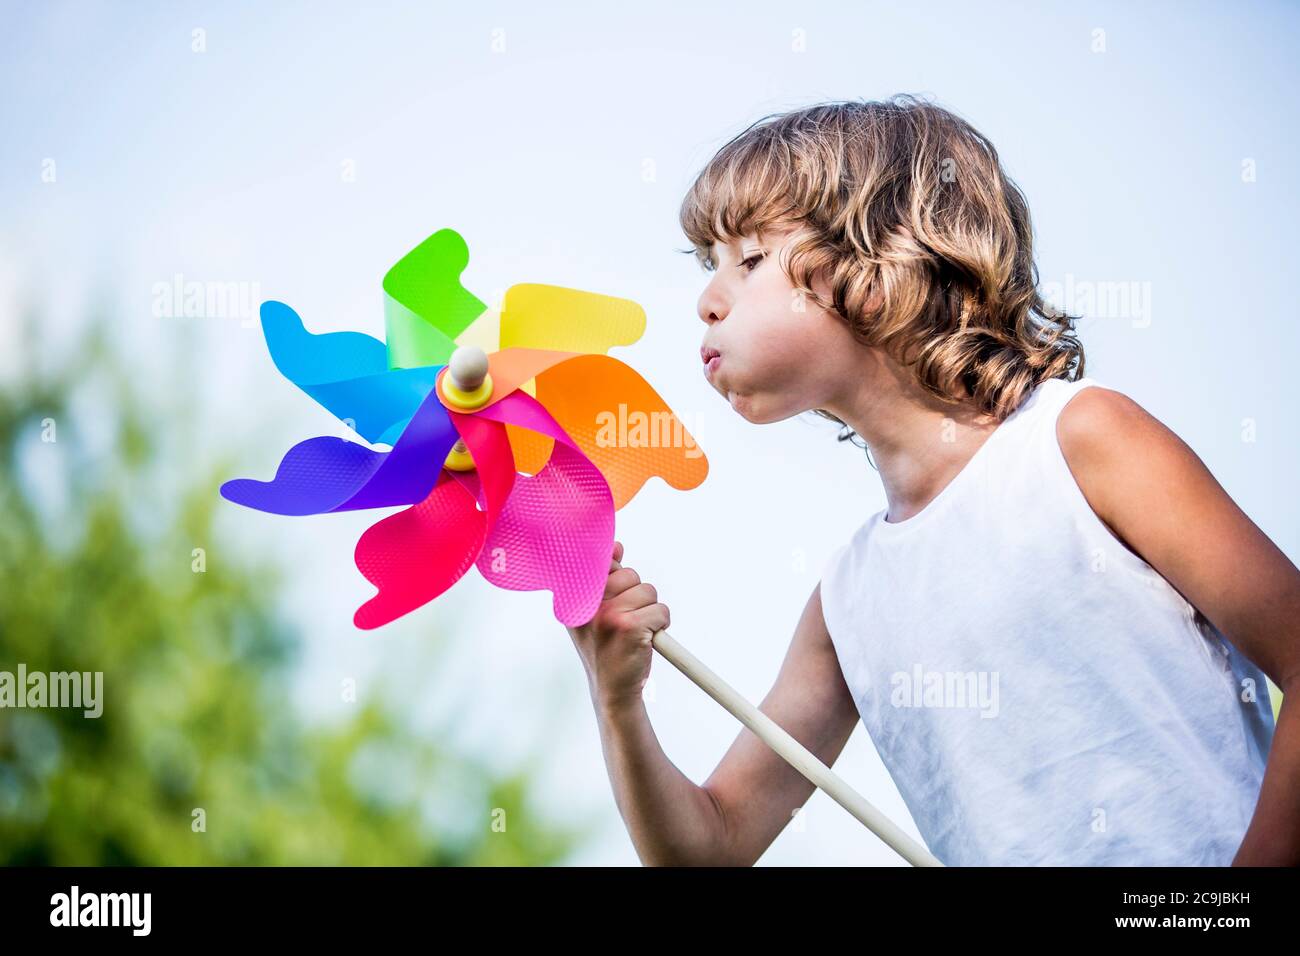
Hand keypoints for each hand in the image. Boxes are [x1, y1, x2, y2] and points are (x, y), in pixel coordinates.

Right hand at [566, 540, 669, 710]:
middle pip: (629, 575)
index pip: (600, 562)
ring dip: (649, 611)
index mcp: (574, 598)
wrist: (612, 691)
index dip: (614, 572)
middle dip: (636, 596)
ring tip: (634, 633)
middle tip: (625, 622)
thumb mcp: (595, 613)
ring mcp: (608, 615)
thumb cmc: (606, 648)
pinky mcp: (630, 627)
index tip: (615, 594)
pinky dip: (661, 625)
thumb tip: (617, 547)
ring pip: (648, 592)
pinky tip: (645, 641)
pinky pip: (660, 610)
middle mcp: (588, 605)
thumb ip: (603, 579)